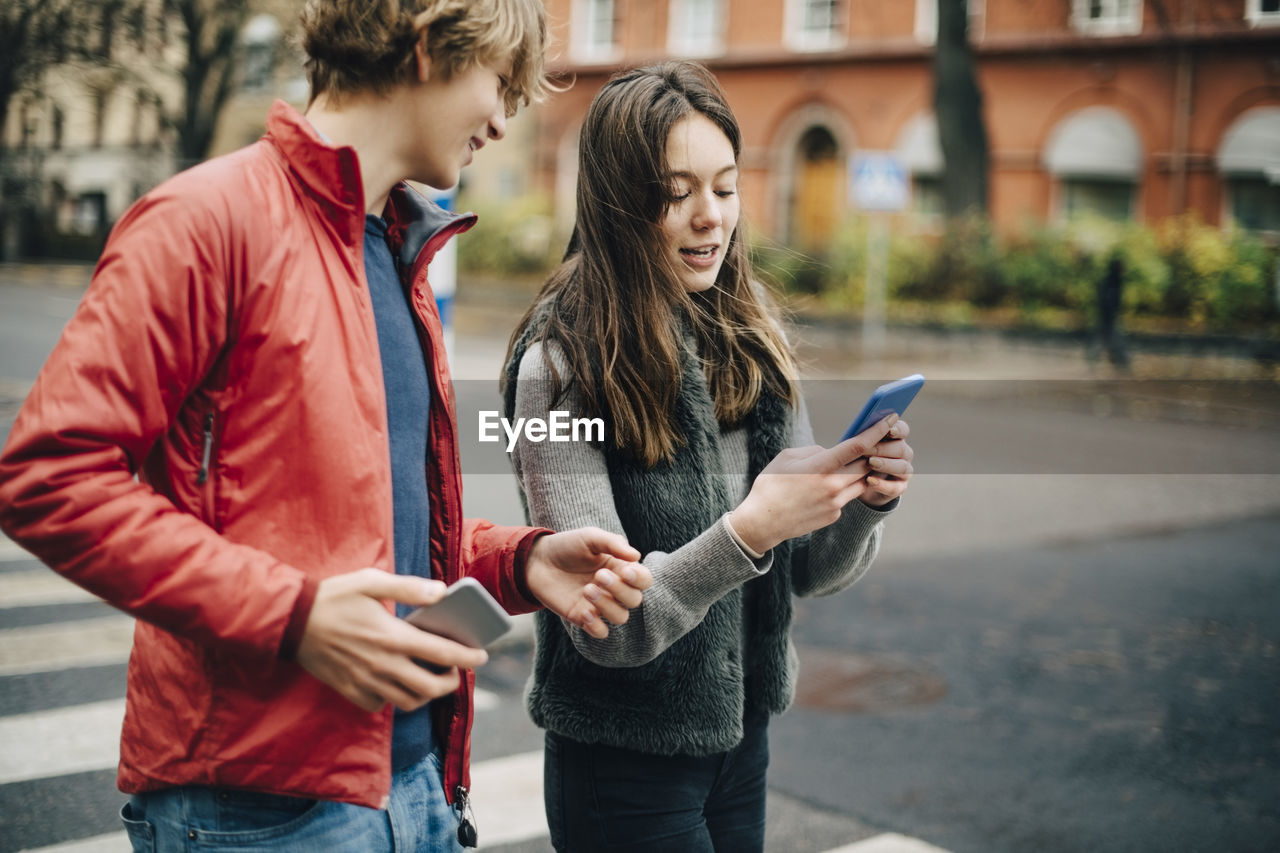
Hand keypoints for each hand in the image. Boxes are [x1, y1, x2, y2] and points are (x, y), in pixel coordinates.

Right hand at [295, 568, 489, 712]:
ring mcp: (366, 682)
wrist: (290, 621)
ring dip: (426, 693)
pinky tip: (395, 680)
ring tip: (430, 677)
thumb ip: (409, 588)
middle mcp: (383, 665)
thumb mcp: (371, 581)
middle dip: (452, 682)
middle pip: (431, 688)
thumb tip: (442, 592)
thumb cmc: (334, 596)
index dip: (468, 658)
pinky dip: (394, 698)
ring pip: (409, 701)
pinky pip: (382, 705)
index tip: (482, 656)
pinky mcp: (351, 691)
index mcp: (393, 637)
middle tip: (456, 671)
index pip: (443, 655)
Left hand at [524, 527, 652, 639]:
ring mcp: (599, 605)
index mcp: (620, 569)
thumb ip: (613, 543)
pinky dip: (596, 626)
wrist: (537, 560)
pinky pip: (601, 632)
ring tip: (587, 590)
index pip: (644, 580)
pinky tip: (584, 612)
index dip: (639, 579)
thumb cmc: (567, 546)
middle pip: (634, 600)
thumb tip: (636, 556)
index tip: (625, 571)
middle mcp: (614, 589)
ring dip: (608, 605)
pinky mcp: (583, 617)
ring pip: (621, 617)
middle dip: (619, 590)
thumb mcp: (590, 537)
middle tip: (598, 576)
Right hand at [731, 414, 898, 553]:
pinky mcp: (834, 515)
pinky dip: (843, 489)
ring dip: (861, 472)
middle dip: (874, 452)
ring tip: (855, 463)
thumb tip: (831, 452)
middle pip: (866, 465)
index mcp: (821, 467)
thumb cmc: (771, 486)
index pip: (858, 446)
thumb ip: (814, 451)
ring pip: (861, 482)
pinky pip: (846, 497)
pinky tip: (828, 487)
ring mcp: (836, 503)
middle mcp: (833, 486)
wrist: (762, 522)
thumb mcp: (787, 458)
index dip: (876, 431)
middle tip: (877, 441)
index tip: (890, 419)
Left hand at [862, 418, 913, 506]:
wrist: (855, 485)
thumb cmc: (854, 458)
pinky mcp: (899, 488)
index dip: (898, 429)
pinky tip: (870, 481)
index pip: (903, 430)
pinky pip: (895, 487)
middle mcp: (903, 453)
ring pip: (902, 467)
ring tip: (870, 463)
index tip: (889, 430)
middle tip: (866, 450)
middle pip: (901, 448)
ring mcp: (904, 471)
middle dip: (883, 448)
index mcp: (895, 438)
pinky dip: (883, 484)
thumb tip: (859, 426)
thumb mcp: (856, 446)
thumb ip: (861, 436)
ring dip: (886, 464)